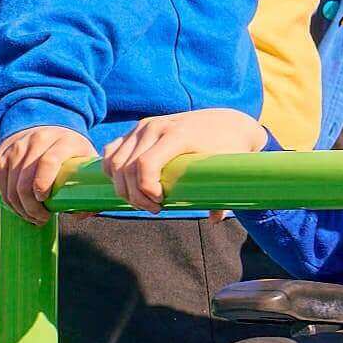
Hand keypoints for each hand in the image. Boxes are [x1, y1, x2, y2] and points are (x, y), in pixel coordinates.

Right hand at [0, 126, 94, 223]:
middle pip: (26, 179)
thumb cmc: (71, 150)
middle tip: (41, 219)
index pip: (48, 162)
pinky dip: (9, 199)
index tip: (45, 200)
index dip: (44, 184)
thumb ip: (90, 186)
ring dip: (20, 207)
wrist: (48, 126)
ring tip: (32, 216)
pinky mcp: (3, 154)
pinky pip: (1, 183)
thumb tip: (79, 214)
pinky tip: (20, 207)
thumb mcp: (87, 159)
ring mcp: (17, 146)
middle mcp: (38, 140)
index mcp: (64, 141)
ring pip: (11, 185)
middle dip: (31, 206)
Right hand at [100, 108, 266, 212]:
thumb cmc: (229, 149)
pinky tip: (127, 186)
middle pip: (127, 168)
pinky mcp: (137, 129)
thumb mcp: (229, 168)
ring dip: (122, 187)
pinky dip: (113, 171)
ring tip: (142, 201)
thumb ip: (223, 196)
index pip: (145, 165)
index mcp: (177, 135)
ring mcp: (143, 126)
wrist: (226, 123)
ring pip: (116, 162)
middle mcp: (155, 127)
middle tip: (152, 209)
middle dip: (134, 196)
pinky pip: (112, 152)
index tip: (160, 203)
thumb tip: (214, 219)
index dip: (145, 190)